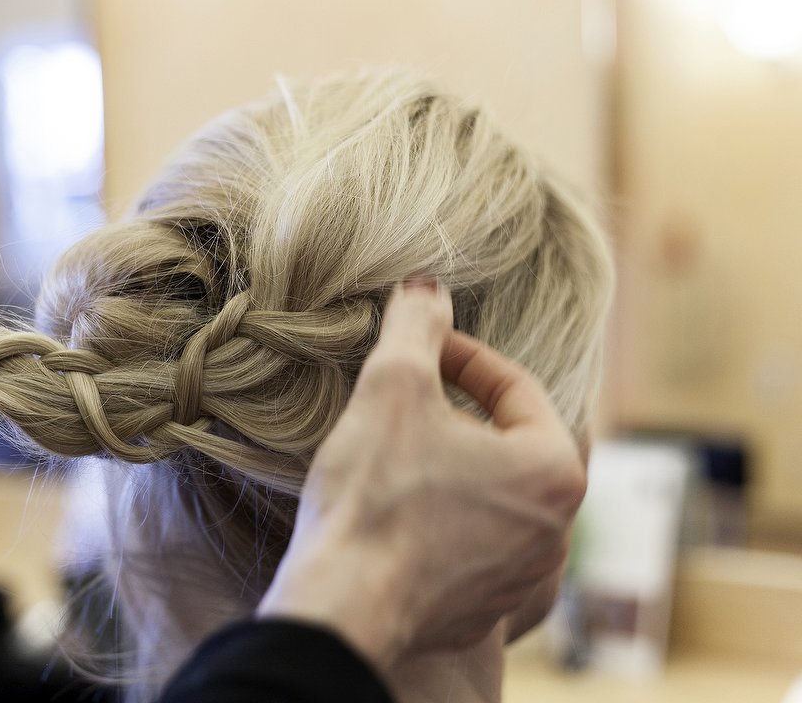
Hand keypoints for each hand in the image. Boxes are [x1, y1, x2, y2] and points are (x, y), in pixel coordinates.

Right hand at [257, 280, 584, 672]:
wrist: (341, 606)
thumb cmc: (376, 495)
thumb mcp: (393, 385)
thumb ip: (417, 325)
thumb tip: (427, 288)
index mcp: (554, 468)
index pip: (514, 387)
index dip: (461, 356)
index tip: (419, 348)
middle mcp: (556, 528)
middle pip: (506, 441)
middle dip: (455, 412)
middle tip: (403, 400)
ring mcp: (522, 575)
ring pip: (490, 492)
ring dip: (448, 464)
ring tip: (395, 453)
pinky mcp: (483, 609)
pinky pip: (471, 541)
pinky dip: (440, 516)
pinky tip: (395, 509)